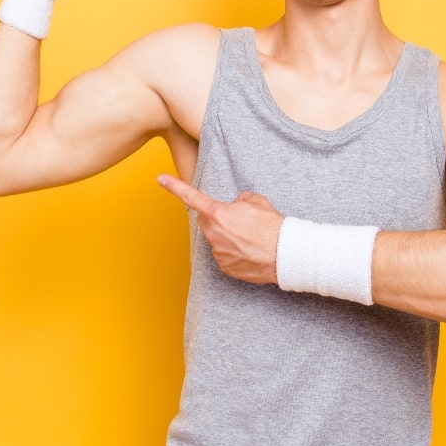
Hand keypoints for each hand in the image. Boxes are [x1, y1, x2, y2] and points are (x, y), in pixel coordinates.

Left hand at [157, 174, 282, 285]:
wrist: (285, 254)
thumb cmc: (272, 226)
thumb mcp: (256, 201)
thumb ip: (239, 200)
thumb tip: (236, 206)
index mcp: (218, 213)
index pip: (191, 197)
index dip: (174, 186)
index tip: (160, 179)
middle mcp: (214, 233)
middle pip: (206, 221)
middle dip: (218, 218)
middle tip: (240, 221)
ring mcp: (218, 252)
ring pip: (216, 239)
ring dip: (228, 236)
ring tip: (250, 238)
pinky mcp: (225, 267)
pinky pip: (224, 255)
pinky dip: (234, 252)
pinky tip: (249, 251)